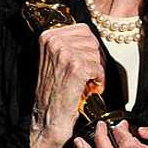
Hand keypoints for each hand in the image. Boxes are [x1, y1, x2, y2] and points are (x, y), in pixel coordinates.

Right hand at [29, 24, 104, 147]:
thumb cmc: (53, 91)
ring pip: (96, 53)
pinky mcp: (76, 67)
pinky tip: (91, 88)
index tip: (89, 60)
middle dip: (96, 58)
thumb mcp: (54, 60)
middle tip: (92, 74)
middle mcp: (54, 41)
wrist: (48, 118)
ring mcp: (65, 53)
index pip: (83, 29)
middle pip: (92, 40)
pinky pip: (98, 67)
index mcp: (48, 36)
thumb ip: (68, 44)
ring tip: (90, 82)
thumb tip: (90, 36)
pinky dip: (99, 80)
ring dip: (98, 70)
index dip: (90, 46)